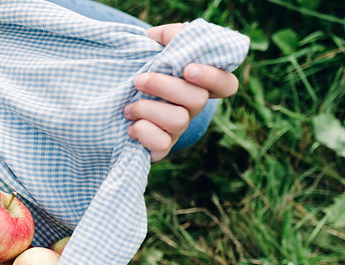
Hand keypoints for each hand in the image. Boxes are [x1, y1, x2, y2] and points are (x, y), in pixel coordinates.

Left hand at [126, 23, 240, 160]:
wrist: (118, 100)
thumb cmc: (145, 71)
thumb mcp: (157, 49)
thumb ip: (169, 36)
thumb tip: (172, 36)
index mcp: (199, 84)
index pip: (226, 84)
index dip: (212, 78)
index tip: (188, 69)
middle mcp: (193, 108)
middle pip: (198, 100)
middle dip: (165, 87)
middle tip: (139, 80)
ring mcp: (179, 129)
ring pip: (178, 121)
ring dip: (147, 109)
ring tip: (128, 107)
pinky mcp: (162, 147)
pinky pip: (161, 145)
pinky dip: (143, 133)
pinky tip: (130, 126)